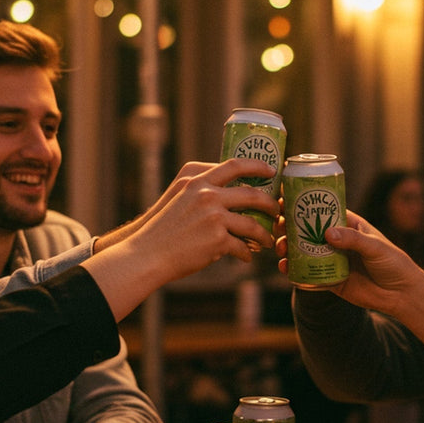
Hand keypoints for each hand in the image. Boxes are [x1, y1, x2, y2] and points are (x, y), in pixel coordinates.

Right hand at [84, 159, 278, 319]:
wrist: (147, 252)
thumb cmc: (162, 226)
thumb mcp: (177, 195)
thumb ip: (199, 187)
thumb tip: (228, 189)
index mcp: (196, 179)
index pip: (234, 165)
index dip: (257, 166)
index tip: (271, 170)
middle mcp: (206, 194)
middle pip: (251, 194)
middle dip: (269, 203)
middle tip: (276, 210)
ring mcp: (213, 216)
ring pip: (252, 224)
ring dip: (263, 235)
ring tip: (267, 242)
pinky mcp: (217, 239)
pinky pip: (241, 246)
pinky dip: (246, 253)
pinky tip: (246, 257)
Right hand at [277, 210, 423, 317]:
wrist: (401, 295)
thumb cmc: (394, 263)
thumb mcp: (375, 247)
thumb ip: (353, 239)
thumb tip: (327, 233)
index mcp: (349, 225)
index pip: (323, 210)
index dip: (304, 206)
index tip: (285, 203)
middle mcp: (338, 241)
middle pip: (308, 230)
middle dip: (290, 228)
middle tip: (278, 227)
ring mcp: (332, 260)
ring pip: (304, 251)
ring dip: (289, 248)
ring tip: (280, 249)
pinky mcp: (330, 279)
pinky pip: (308, 274)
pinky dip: (294, 271)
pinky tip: (285, 268)